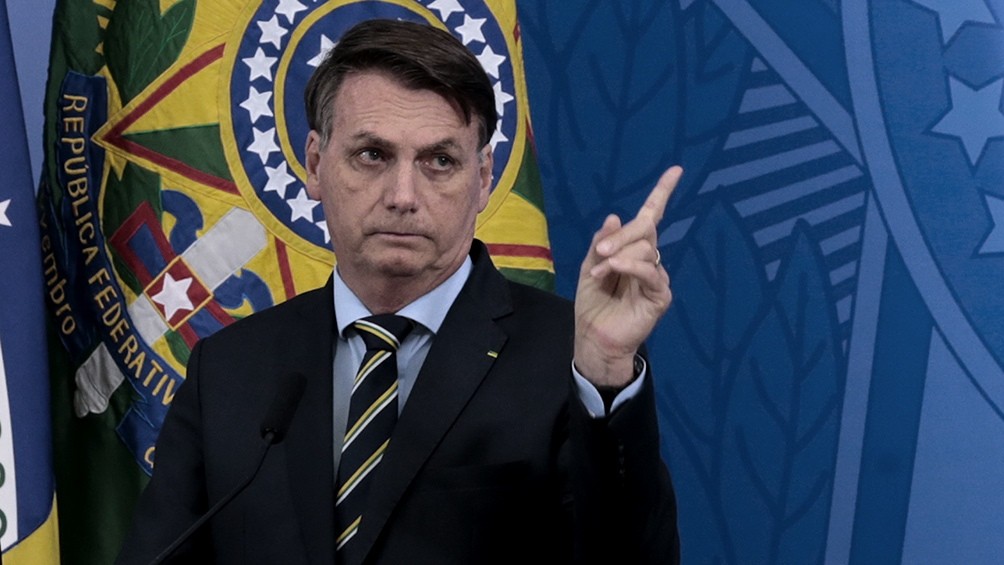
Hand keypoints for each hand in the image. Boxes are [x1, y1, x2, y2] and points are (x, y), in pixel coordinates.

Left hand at [573, 166, 680, 387]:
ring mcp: (656, 278)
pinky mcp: (660, 296)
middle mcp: (649, 260)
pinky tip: (614, 269)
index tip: (676, 171)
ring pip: (646, 249)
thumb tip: (614, 217)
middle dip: (622, 235)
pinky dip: (630, 267)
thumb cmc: (593, 305)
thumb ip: (601, 243)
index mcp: (633, 251)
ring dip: (618, 257)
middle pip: (645, 230)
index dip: (662, 194)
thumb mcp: (589, 267)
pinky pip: (651, 272)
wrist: (595, 339)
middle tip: (600, 252)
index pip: (651, 218)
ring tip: (599, 272)